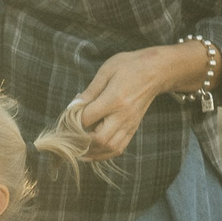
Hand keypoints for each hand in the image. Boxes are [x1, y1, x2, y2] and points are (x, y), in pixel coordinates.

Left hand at [67, 44, 208, 159]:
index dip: (72, 121)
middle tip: (69, 138)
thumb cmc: (130, 66)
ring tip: (77, 148)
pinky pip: (119, 148)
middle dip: (81, 141)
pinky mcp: (133, 128)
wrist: (157, 71)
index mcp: (115, 99)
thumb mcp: (107, 71)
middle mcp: (124, 116)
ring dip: (91, 152)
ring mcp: (130, 124)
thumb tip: (73, 106)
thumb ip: (90, 91)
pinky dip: (103, 153)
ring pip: (110, 148)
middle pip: (99, 139)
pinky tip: (92, 151)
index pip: (88, 118)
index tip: (64, 119)